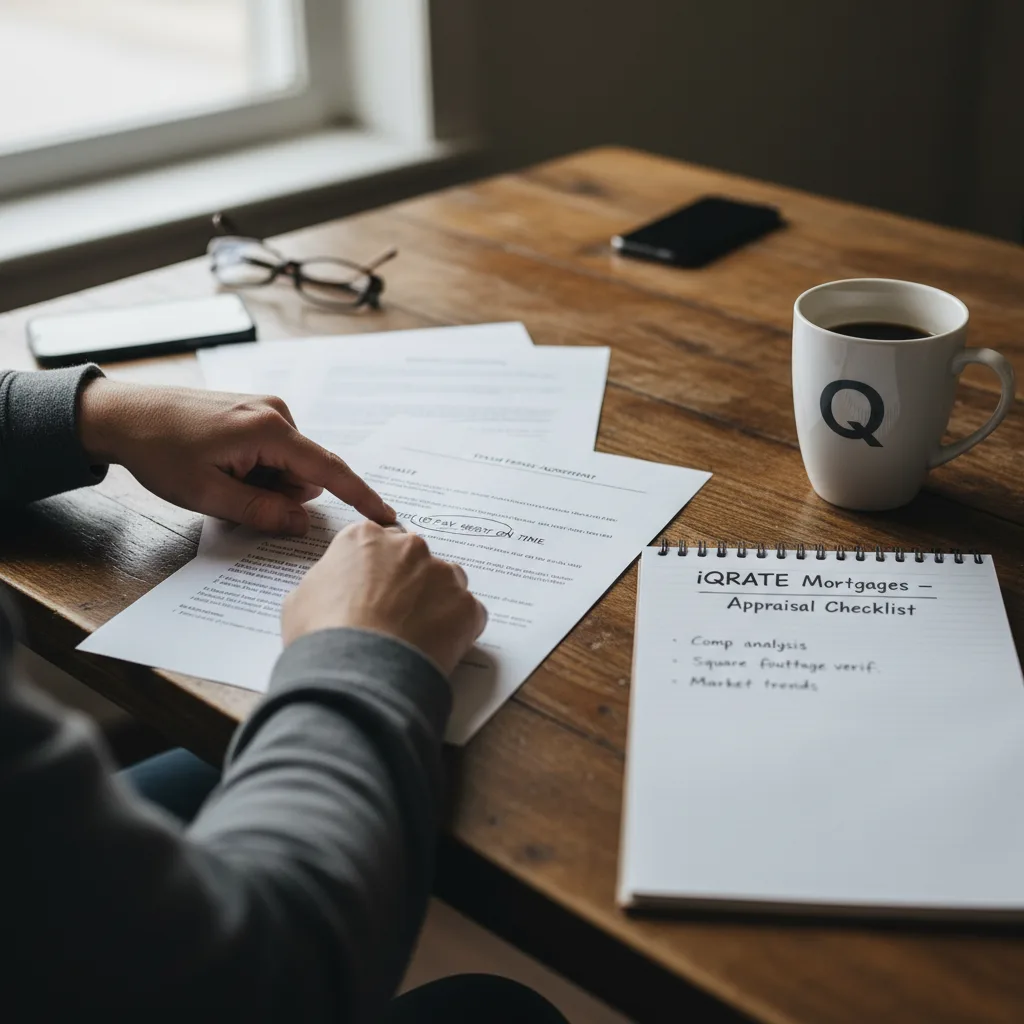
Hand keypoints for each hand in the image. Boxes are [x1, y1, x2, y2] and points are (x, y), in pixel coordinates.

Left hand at [78, 378, 393, 534]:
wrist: (121, 414)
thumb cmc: (159, 451)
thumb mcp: (209, 495)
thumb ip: (262, 512)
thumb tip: (302, 524)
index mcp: (271, 430)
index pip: (329, 470)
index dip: (361, 497)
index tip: (388, 517)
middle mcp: (277, 412)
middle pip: (305, 472)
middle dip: (281, 494)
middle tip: (232, 496)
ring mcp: (266, 407)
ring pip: (288, 464)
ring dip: (265, 482)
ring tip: (220, 477)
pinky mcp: (255, 410)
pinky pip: (273, 451)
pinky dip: (256, 468)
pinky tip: (221, 465)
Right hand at [282, 522, 486, 673]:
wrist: (356, 672)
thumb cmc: (321, 635)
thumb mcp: (300, 598)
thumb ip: (326, 581)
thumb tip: (335, 589)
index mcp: (364, 537)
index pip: (376, 545)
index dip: (374, 573)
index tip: (372, 594)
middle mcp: (409, 546)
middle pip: (414, 560)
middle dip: (408, 585)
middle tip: (393, 619)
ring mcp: (442, 574)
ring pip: (446, 584)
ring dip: (436, 603)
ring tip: (415, 638)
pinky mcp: (467, 606)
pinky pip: (467, 615)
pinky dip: (456, 631)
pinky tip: (433, 651)